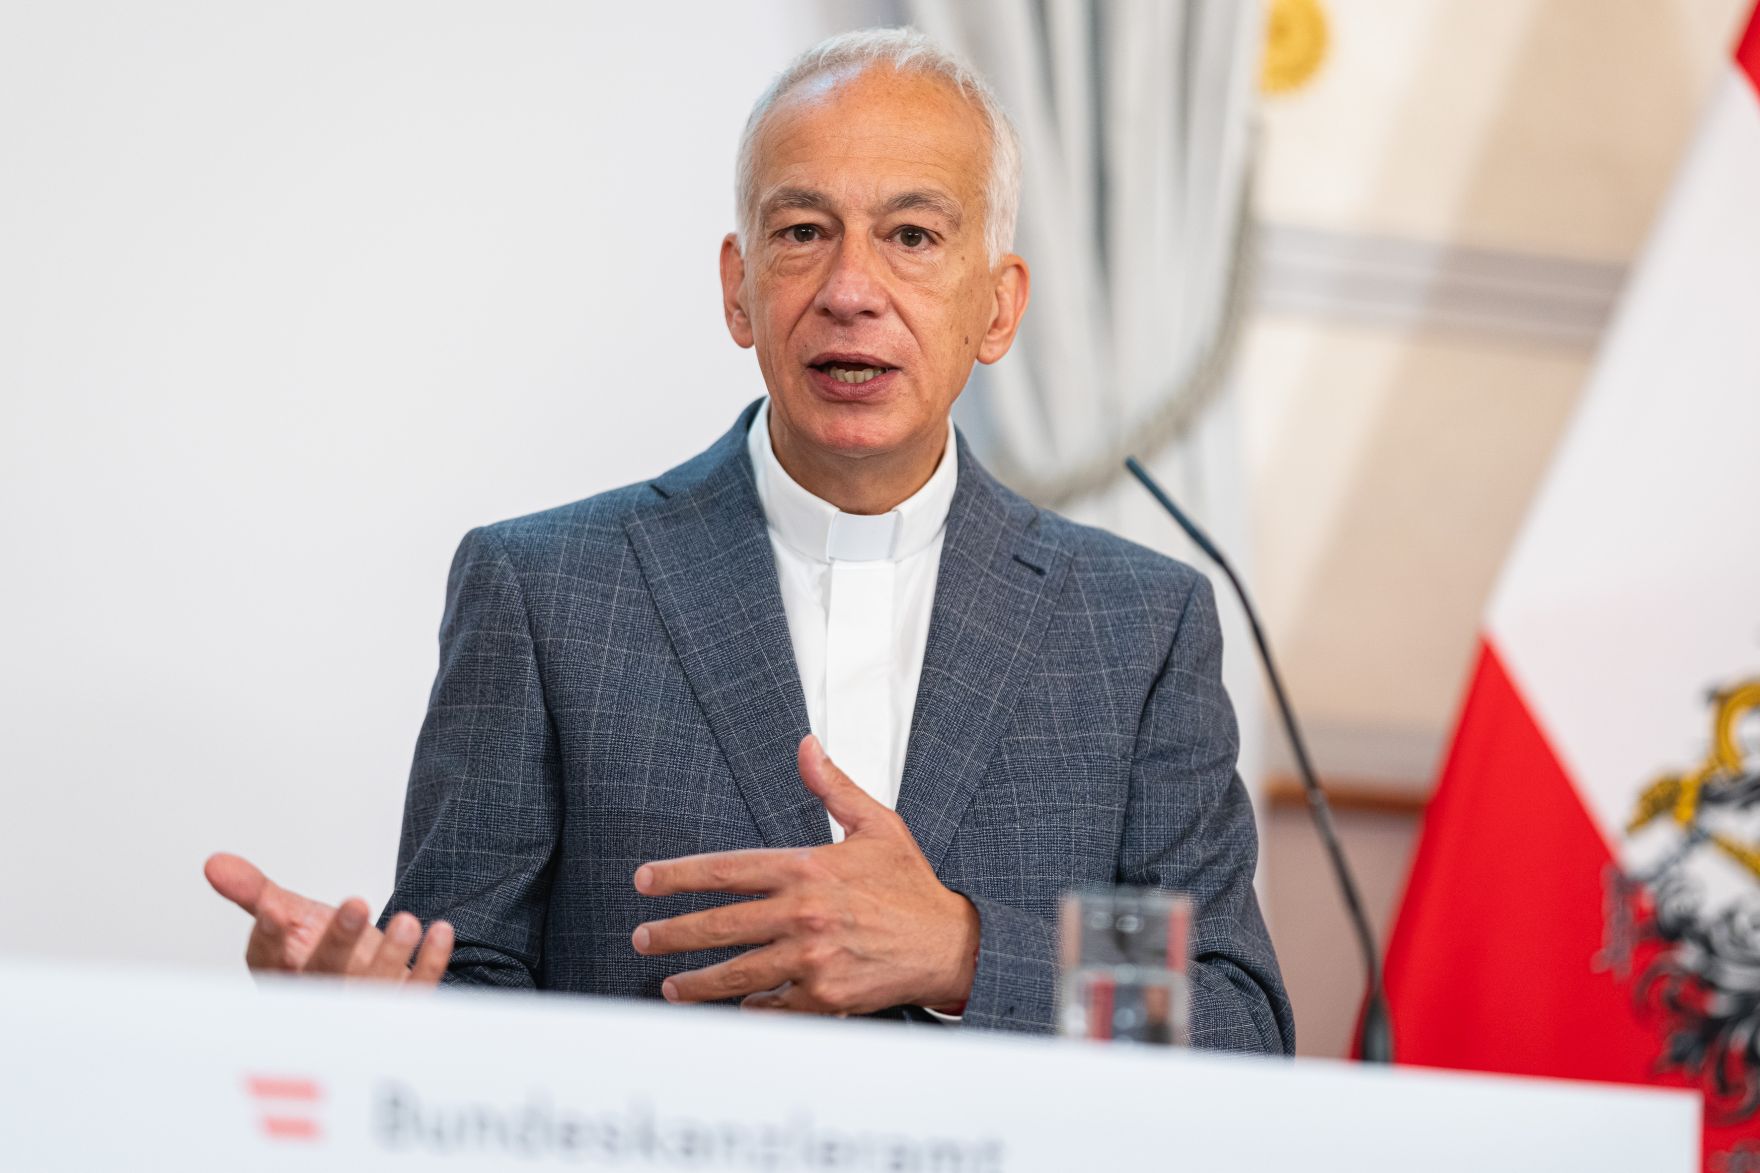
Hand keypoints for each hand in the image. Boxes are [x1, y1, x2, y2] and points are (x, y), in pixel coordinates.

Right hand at [203, 852, 453, 984]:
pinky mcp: (401, 1008)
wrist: (364, 976)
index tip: (273, 910)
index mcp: (285, 974)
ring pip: (373, 989)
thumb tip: (215, 862)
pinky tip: (440, 931)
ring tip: (406, 920)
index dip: (269, 938)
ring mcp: (362, 1005)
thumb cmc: (321, 948)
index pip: (270, 961)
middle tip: (356, 902)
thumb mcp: (287, 916)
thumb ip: (254, 891)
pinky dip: (430, 964)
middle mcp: (321, 995)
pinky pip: (418, 992)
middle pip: (325, 975)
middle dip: (339, 942)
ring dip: (391, 956)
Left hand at [631, 734, 979, 1015]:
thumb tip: (807, 747)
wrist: (950, 945)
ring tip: (671, 986)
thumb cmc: (911, 887)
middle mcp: (803, 914)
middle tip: (643, 938)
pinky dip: (751, 1009)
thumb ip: (833, 787)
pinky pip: (773, 1006)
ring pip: (737, 972)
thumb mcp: (877, 825)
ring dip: (697, 982)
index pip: (727, 870)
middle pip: (719, 926)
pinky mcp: (824, 996)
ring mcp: (811, 959)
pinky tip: (736, 1007)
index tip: (646, 881)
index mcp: (808, 869)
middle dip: (673, 933)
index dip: (679, 876)